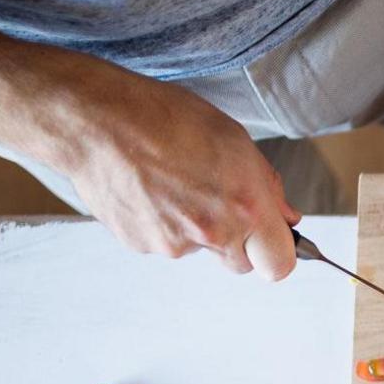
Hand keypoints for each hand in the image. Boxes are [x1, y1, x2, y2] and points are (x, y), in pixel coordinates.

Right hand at [53, 75, 298, 278]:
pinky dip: (162, 223)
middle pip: (240, 264)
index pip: (279, 265)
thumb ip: (266, 186)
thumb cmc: (165, 118)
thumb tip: (286, 217)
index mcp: (246, 206)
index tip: (269, 241)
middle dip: (236, 241)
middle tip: (215, 201)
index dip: (276, 253)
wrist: (97, 121)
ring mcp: (175, 244)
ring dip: (194, 227)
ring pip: (199, 250)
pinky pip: (164, 242)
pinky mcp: (143, 246)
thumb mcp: (233, 139)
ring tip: (173, 182)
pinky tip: (150, 189)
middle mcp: (214, 232)